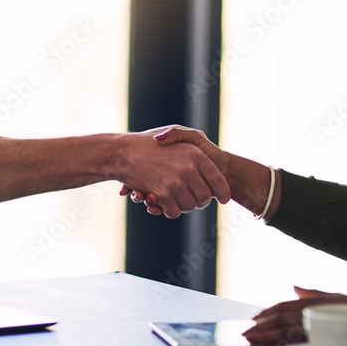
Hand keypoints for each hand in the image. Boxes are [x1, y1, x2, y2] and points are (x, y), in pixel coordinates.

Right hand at [114, 129, 229, 217]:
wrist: (122, 152)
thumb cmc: (149, 142)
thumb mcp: (176, 133)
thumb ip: (195, 147)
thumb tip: (214, 171)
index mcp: (195, 154)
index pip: (218, 180)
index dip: (223, 192)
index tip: (223, 198)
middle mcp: (188, 168)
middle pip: (205, 198)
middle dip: (200, 201)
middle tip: (193, 199)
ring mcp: (175, 182)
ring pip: (190, 207)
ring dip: (183, 206)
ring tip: (174, 197)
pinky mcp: (162, 194)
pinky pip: (174, 212)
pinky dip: (169, 210)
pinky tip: (162, 202)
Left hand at [242, 287, 346, 345]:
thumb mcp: (333, 297)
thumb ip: (312, 293)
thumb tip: (294, 286)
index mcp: (312, 302)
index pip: (284, 306)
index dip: (268, 312)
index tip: (254, 318)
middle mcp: (312, 312)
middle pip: (281, 318)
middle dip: (261, 326)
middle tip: (245, 332)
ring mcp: (316, 324)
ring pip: (285, 330)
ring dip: (266, 336)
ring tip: (252, 340)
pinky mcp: (322, 338)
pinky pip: (299, 342)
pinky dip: (284, 345)